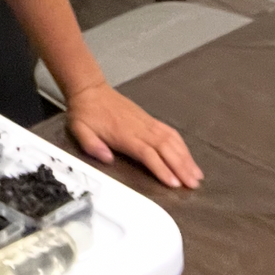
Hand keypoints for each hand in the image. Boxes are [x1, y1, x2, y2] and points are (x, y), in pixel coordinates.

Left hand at [63, 82, 202, 188]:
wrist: (90, 90)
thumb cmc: (85, 112)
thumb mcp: (78, 129)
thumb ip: (91, 144)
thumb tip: (107, 158)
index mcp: (124, 134)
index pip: (148, 153)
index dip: (162, 168)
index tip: (174, 183)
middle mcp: (139, 128)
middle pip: (166, 148)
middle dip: (181, 167)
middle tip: (193, 184)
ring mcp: (146, 123)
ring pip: (172, 140)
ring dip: (186, 157)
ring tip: (196, 175)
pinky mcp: (149, 120)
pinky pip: (170, 132)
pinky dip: (182, 145)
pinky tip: (188, 156)